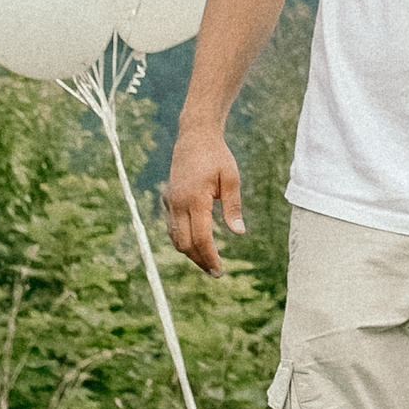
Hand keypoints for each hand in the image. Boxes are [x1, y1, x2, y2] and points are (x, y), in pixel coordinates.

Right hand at [163, 126, 243, 277]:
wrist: (194, 136)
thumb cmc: (217, 156)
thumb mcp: (231, 179)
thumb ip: (233, 207)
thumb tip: (239, 233)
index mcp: (195, 199)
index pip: (200, 238)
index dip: (209, 257)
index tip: (219, 270)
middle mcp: (178, 203)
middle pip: (184, 244)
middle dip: (199, 260)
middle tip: (216, 272)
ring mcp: (170, 202)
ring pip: (175, 238)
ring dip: (190, 253)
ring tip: (207, 262)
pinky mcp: (169, 200)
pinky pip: (172, 228)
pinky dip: (183, 240)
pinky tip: (196, 245)